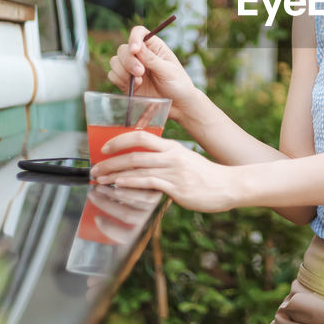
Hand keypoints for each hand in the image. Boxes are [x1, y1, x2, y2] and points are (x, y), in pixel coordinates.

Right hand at [85, 184, 158, 243]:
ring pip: (133, 200)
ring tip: (100, 184)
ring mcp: (154, 205)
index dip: (110, 229)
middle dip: (106, 204)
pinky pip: (141, 187)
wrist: (161, 184)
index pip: (125, 236)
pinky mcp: (158, 191)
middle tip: (92, 194)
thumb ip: (115, 217)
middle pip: (126, 215)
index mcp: (140, 231)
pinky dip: (126, 182)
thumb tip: (98, 217)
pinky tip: (114, 178)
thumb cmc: (136, 202)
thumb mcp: (127, 215)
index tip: (97, 218)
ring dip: (113, 192)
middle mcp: (148, 219)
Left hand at [89, 130, 237, 212]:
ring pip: (136, 167)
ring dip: (114, 173)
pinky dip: (130, 183)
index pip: (140, 136)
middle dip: (109, 161)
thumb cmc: (207, 176)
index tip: (104, 148)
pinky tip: (118, 185)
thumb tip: (144, 167)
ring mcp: (173, 171)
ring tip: (99, 179)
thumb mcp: (185, 161)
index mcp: (171, 147)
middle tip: (94, 168)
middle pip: (133, 152)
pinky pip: (148, 182)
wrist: (229, 185)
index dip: (119, 140)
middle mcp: (171, 156)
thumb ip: (165, 162)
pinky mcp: (176, 187)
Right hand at [108, 26, 198, 112]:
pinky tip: (135, 86)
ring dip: (123, 70)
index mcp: (154, 47)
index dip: (134, 38)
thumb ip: (151, 59)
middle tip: (140, 72)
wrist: (178, 105)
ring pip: (115, 61)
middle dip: (128, 60)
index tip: (135, 50)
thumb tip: (135, 48)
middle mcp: (141, 55)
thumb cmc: (178, 84)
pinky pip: (113, 75)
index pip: (139, 33)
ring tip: (139, 81)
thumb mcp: (168, 70)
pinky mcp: (126, 81)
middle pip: (123, 49)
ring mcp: (132, 68)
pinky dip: (120, 79)